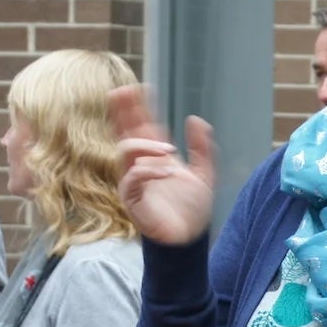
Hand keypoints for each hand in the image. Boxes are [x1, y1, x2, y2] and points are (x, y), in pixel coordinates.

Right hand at [109, 84, 217, 245]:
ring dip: (145, 145)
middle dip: (122, 112)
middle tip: (121, 91)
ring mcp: (135, 180)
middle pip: (125, 131)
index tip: (137, 87)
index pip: (143, 126)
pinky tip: (166, 171)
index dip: (138, 107)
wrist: (190, 238)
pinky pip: (131, 179)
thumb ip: (202, 148)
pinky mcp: (133, 199)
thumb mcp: (205, 174)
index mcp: (158, 156)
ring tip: (169, 151)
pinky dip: (148, 171)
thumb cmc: (192, 210)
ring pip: (125, 151)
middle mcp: (142, 164)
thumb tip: (195, 119)